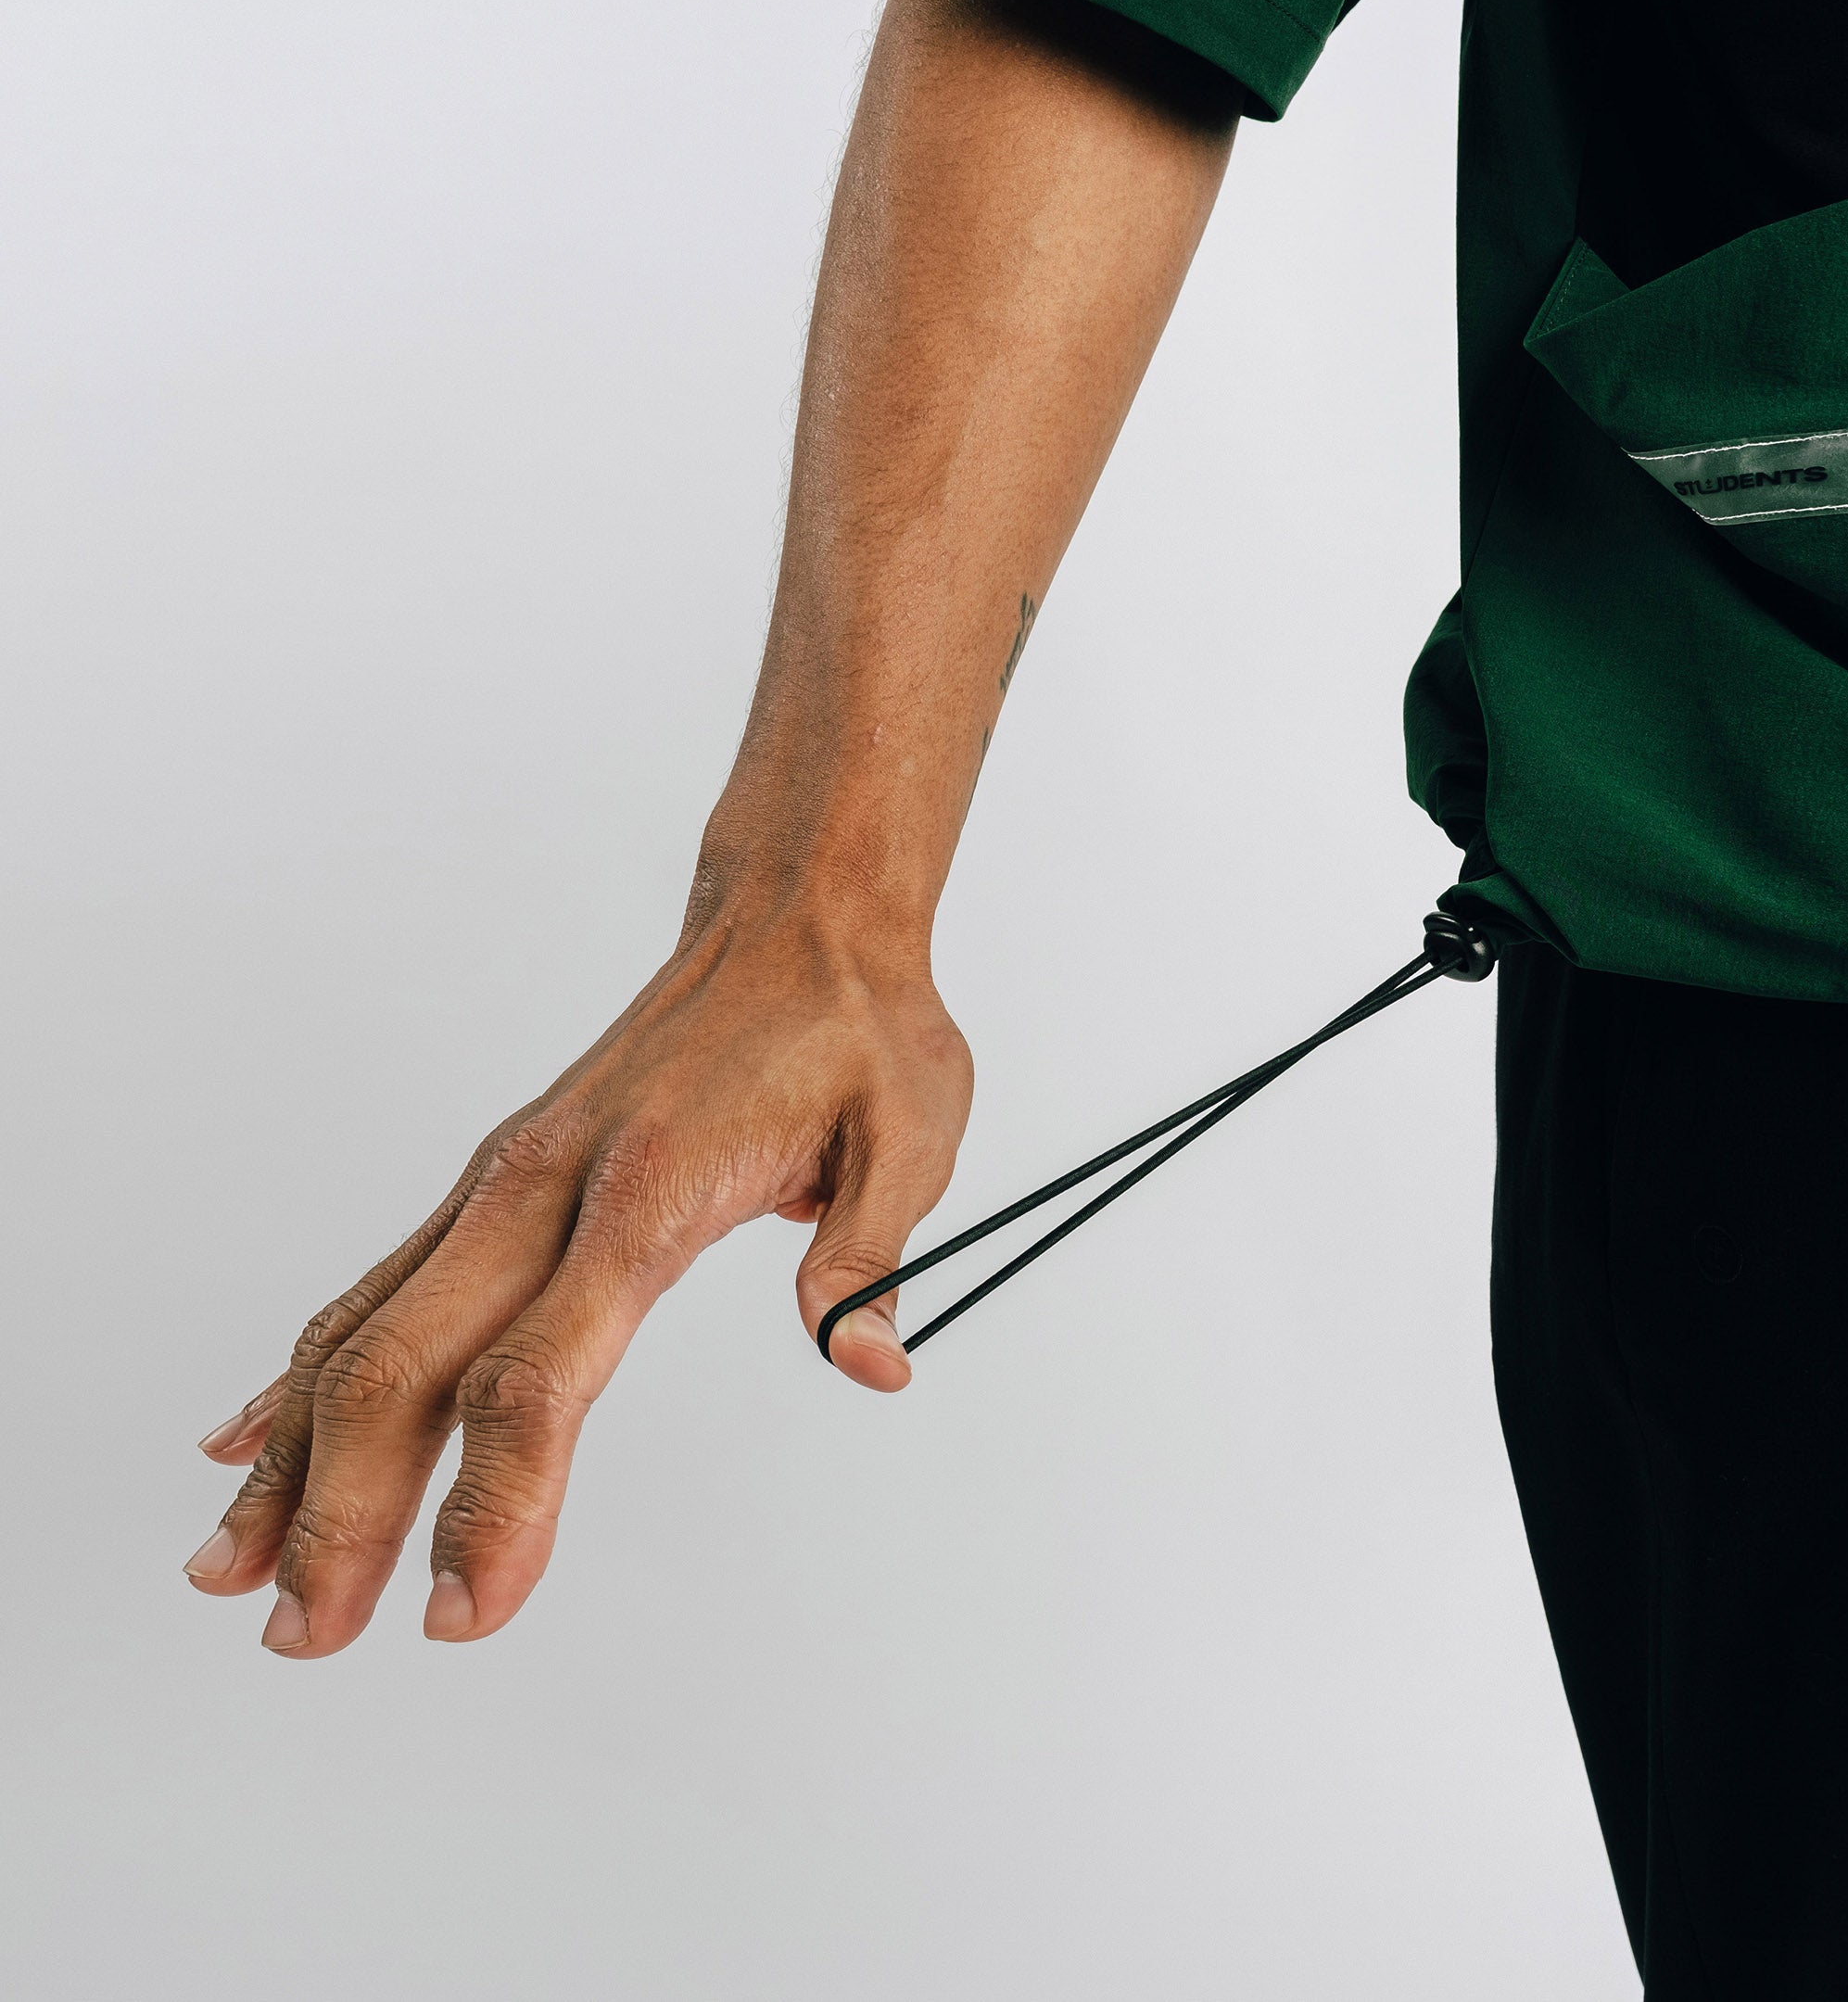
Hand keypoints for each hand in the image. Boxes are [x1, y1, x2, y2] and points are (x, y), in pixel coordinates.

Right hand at [183, 899, 972, 1656]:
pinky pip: (379, 1281)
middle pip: (411, 1367)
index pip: (540, 1376)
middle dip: (345, 1513)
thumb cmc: (850, 1023)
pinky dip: (305, 1367)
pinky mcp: (496, 1176)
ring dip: (294, 1455)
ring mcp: (505, 1180)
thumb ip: (868, 1254)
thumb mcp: (909, 1129)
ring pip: (366, 1327)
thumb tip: (870, 1362)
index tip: (462, 1613)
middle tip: (301, 1638)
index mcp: (647, 1190)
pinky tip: (249, 1439)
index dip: (494, 1504)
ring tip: (230, 1569)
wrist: (797, 917)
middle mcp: (546, 1186)